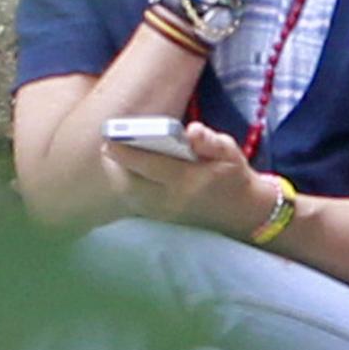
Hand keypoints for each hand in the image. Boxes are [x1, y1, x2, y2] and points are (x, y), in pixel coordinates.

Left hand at [101, 122, 280, 238]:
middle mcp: (173, 200)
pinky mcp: (161, 218)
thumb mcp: (230, 153)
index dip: (127, 153)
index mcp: (190, 181)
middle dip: (116, 163)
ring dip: (117, 174)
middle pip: (132, 183)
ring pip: (129, 195)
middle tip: (107, 141)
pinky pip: (133, 201)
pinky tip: (122, 168)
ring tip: (112, 153)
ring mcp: (165, 213)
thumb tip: (192, 131)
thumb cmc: (232, 175)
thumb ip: (210, 141)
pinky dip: (124, 184)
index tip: (110, 138)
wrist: (240, 211)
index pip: (151, 166)